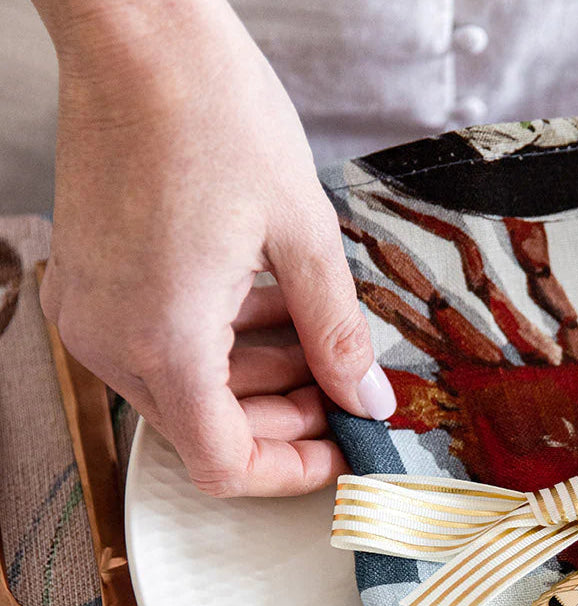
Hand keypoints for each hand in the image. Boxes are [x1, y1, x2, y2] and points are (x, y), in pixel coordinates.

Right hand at [35, 0, 394, 495]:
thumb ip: (338, 333)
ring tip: (313, 336)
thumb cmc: (213, 113)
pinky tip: (266, 306)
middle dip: (284, 419)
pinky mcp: (90, 285)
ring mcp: (92, 314)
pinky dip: (219, 345)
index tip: (341, 450)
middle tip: (340, 386)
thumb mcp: (304, 235)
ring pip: (186, 393)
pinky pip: (160, 348)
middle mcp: (113, 341)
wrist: (136, 32)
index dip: (293, 471)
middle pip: (208, 431)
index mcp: (166, 341)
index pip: (226, 463)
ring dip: (257, 380)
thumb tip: (368, 398)